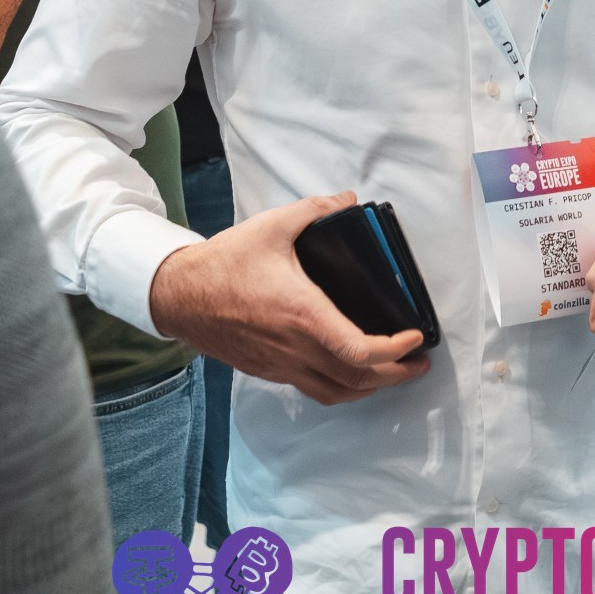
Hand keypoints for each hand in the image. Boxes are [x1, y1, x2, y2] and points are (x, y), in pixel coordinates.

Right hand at [147, 192, 430, 404]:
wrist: (177, 295)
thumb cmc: (222, 264)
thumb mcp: (271, 227)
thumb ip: (315, 210)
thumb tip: (347, 201)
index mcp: (302, 315)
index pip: (360, 351)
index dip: (395, 351)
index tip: (415, 338)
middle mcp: (295, 348)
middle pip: (358, 380)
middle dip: (396, 375)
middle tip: (418, 362)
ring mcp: (281, 365)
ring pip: (337, 392)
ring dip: (371, 387)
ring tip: (392, 371)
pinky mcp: (269, 370)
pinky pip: (315, 389)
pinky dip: (341, 387)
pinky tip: (348, 370)